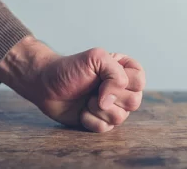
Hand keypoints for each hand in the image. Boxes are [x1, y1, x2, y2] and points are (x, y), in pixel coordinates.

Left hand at [0, 36, 144, 132]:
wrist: (46, 86)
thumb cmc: (69, 69)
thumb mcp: (95, 58)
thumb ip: (115, 73)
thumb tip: (110, 102)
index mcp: (122, 70)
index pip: (140, 79)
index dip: (123, 83)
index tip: (103, 79)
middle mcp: (120, 89)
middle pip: (135, 101)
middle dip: (111, 97)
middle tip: (93, 91)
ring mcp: (111, 106)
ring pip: (121, 117)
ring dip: (98, 109)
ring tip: (86, 100)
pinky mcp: (100, 121)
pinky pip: (106, 128)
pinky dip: (91, 120)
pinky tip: (82, 111)